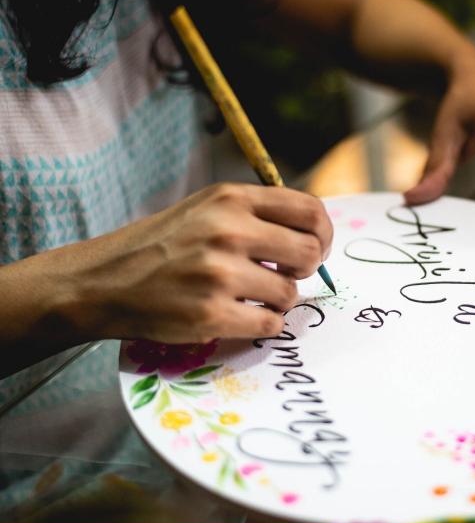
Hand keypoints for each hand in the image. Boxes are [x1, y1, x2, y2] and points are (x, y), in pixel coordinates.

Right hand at [61, 183, 332, 342]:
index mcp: (231, 199)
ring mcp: (219, 273)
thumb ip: (256, 214)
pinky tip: (242, 316)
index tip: (316, 247)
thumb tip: (313, 234)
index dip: (323, 233)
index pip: (310, 210)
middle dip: (305, 269)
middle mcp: (228, 230)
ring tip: (252, 297)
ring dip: (278, 301)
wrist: (104, 280)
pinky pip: (271, 324)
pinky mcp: (212, 313)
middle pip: (310, 252)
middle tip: (285, 276)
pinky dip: (264, 324)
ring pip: (290, 293)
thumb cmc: (162, 245)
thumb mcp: (206, 208)